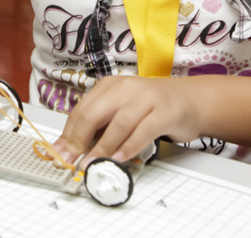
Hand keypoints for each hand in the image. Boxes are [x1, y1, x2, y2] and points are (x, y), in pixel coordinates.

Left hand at [51, 76, 203, 167]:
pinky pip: (143, 131)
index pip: (81, 110)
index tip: (59, 153)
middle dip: (78, 140)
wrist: (190, 100)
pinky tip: (119, 158)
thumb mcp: (122, 109)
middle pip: (94, 114)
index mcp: (110, 86)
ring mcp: (146, 98)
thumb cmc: (153, 107)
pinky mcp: (165, 112)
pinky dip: (129, 147)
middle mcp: (126, 88)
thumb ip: (101, 125)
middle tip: (71, 160)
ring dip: (102, 148)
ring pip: (118, 124)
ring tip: (93, 164)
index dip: (68, 134)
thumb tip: (75, 148)